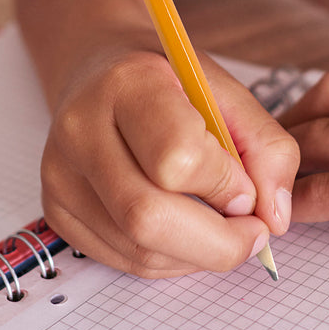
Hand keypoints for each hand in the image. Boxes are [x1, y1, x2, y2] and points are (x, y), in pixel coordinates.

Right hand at [40, 44, 299, 277]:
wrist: (97, 69)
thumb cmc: (165, 80)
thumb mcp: (225, 91)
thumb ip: (266, 147)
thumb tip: (273, 219)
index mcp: (126, 84)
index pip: (177, 158)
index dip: (225, 184)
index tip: (244, 183)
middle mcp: (80, 128)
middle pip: (148, 218)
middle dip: (219, 242)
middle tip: (250, 231)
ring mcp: (60, 172)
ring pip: (138, 250)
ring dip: (196, 254)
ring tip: (214, 222)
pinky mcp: (55, 207)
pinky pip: (123, 260)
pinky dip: (168, 259)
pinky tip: (179, 226)